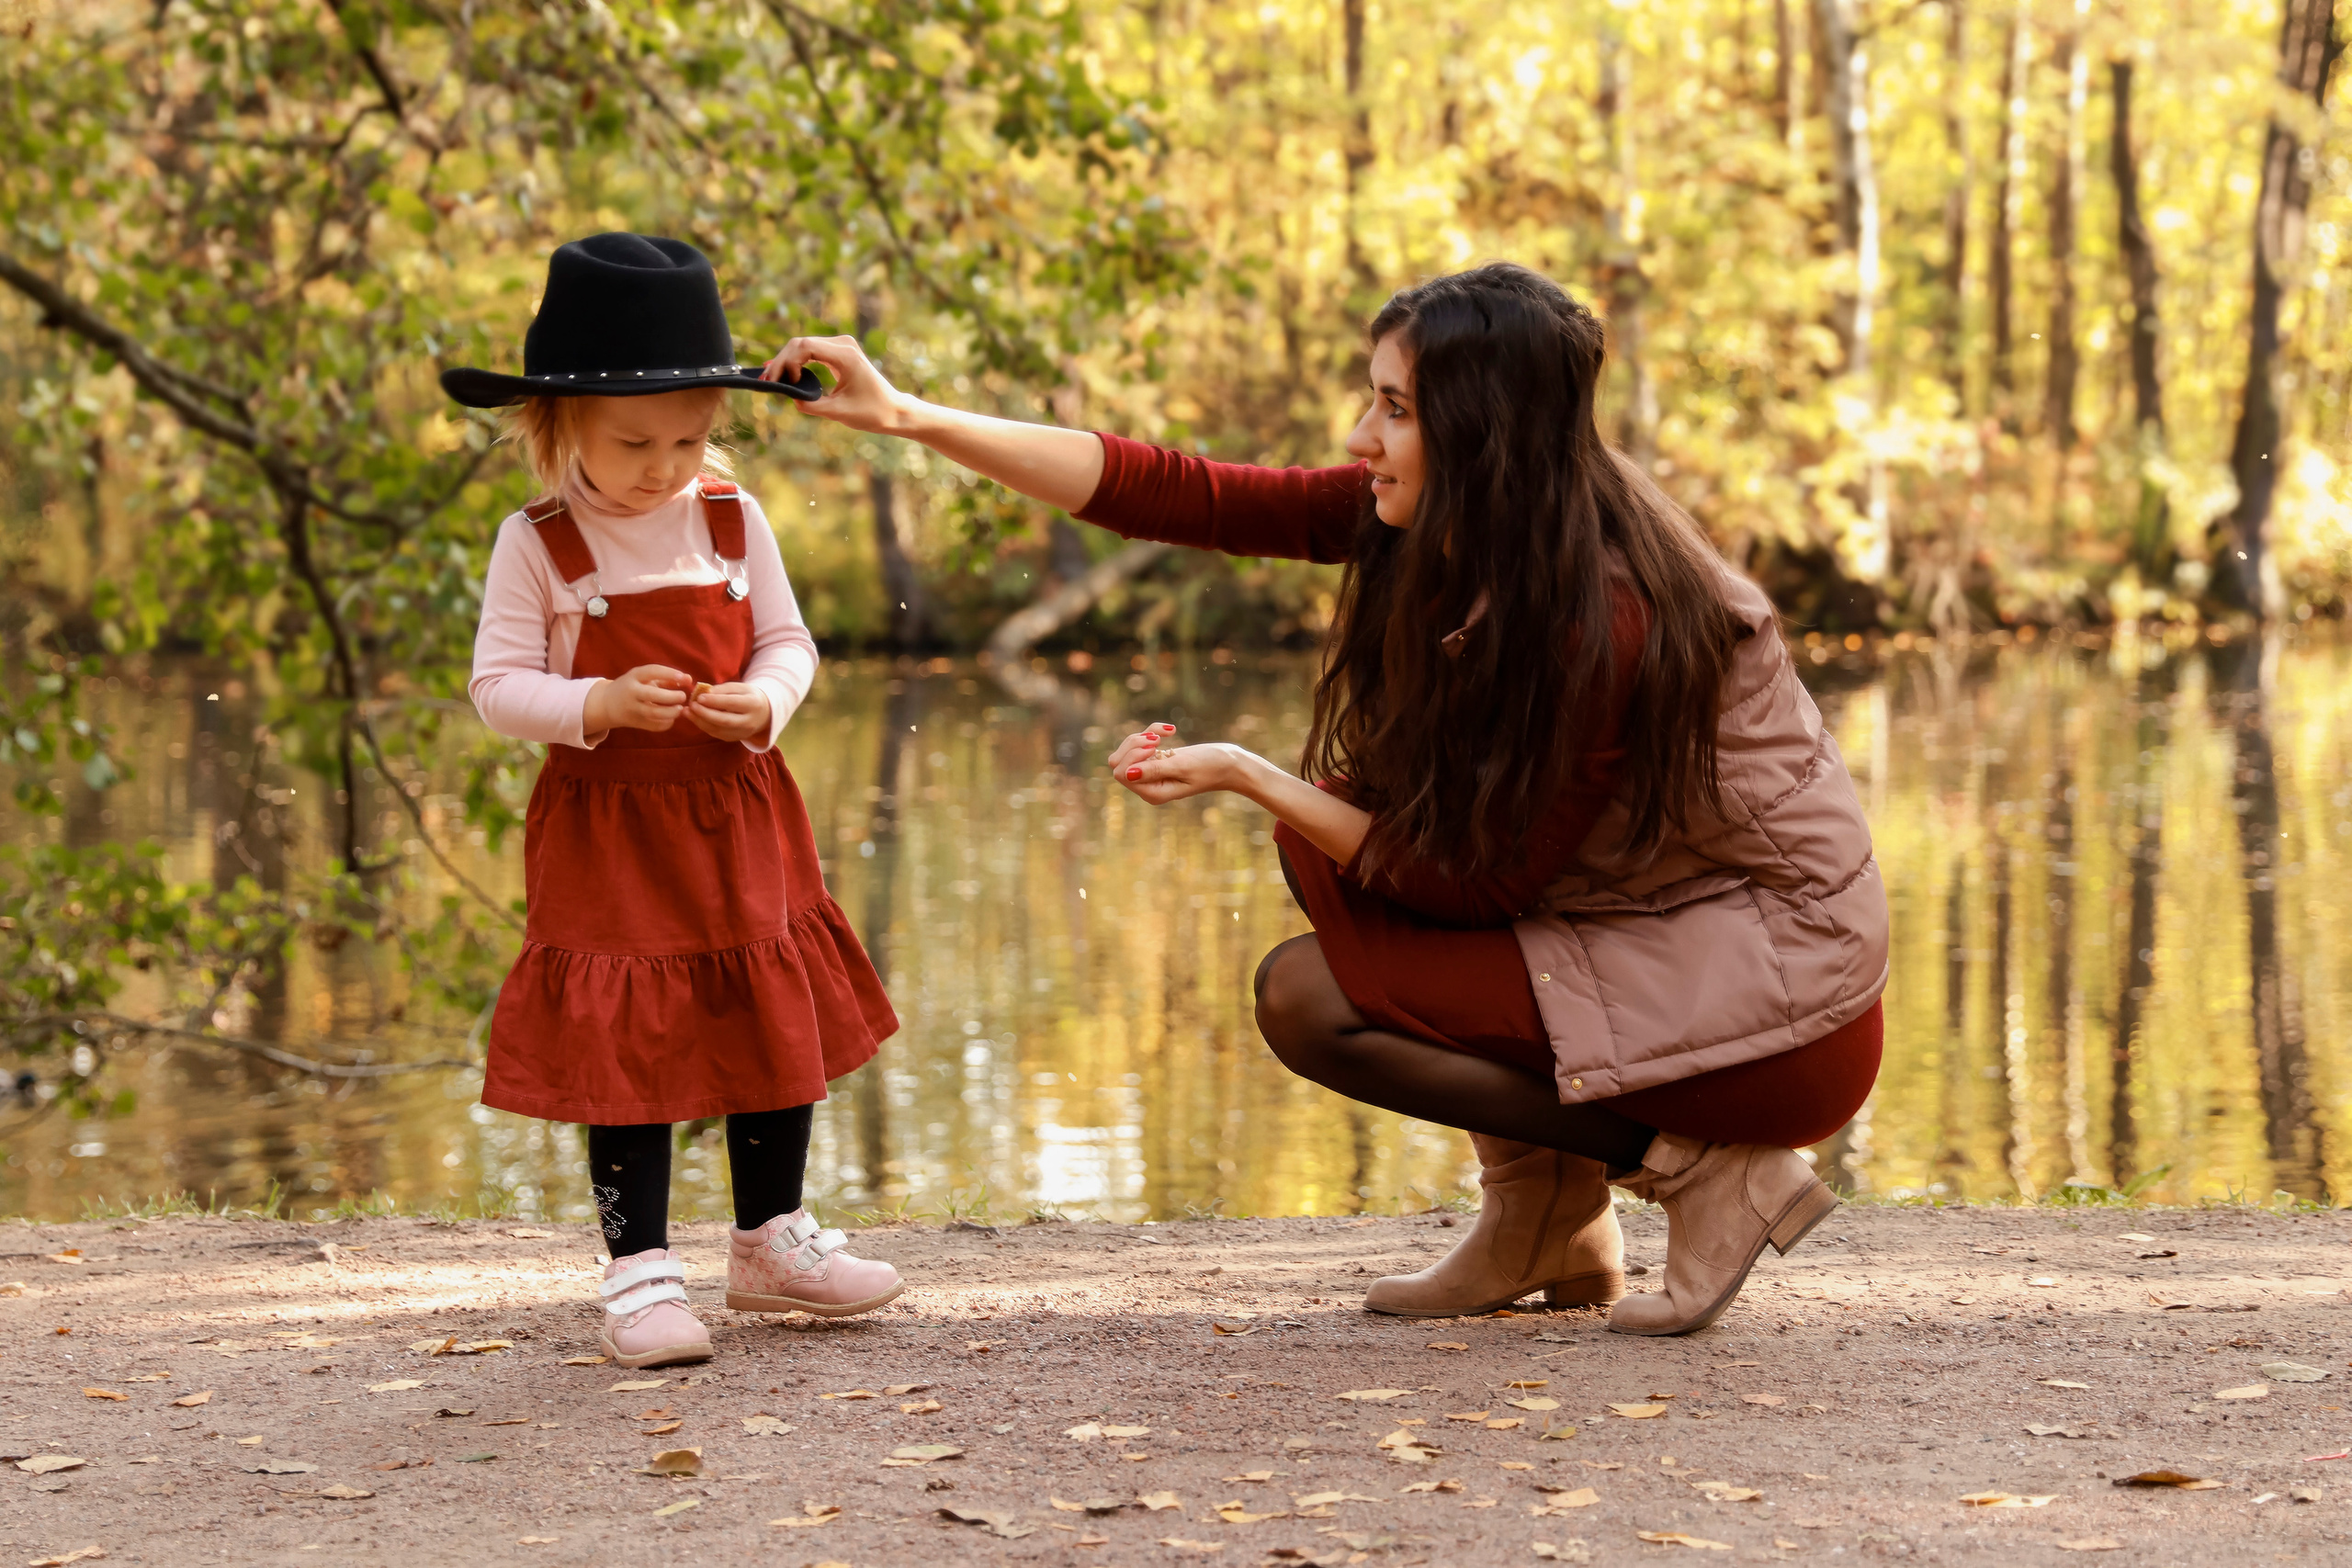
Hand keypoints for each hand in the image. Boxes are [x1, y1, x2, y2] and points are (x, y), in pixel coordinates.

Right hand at [583, 664, 690, 739]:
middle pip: (652, 694)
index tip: (685, 678)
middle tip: (683, 697)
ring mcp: (632, 709)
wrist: (607, 704)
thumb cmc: (633, 687)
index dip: (670, 674)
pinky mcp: (635, 723)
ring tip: (679, 709)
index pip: (652, 671)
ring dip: (671, 712)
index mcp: (634, 676)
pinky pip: (654, 725)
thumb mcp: (645, 678)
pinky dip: (666, 723)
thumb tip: (689, 679)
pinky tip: (671, 718)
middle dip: (672, 696)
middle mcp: (631, 692)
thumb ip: (667, 678)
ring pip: (654, 713)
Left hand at [685, 681, 772, 744]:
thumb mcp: (740, 687)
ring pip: (718, 730)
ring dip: (700, 721)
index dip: (714, 701)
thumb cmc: (748, 696)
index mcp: (753, 704)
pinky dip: (703, 726)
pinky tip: (694, 718)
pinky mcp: (734, 739)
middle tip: (691, 706)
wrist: (764, 713)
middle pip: (725, 720)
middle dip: (705, 713)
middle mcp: (749, 721)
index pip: (732, 703)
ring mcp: (742, 733)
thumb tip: (704, 693)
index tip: (699, 697)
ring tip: (687, 712)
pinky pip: (716, 734)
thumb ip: (723, 690)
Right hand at [760, 335, 907, 433]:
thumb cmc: (872, 413)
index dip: (786, 362)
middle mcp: (843, 344)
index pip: (805, 347)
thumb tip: (789, 397)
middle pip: (800, 344)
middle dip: (780, 362)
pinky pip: (811, 352)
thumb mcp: (839, 413)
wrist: (894, 411)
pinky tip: (781, 372)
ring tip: (769, 379)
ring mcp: (841, 346)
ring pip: (803, 346)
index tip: (777, 382)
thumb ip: (812, 405)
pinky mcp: (838, 353)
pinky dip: (795, 362)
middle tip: (765, 381)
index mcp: (846, 355)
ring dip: (785, 362)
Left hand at [1108, 723, 1251, 804]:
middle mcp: (1148, 785)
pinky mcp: (1157, 759)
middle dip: (1133, 744)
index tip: (1155, 746)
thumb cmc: (1211, 767)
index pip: (1121, 773)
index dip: (1132, 755)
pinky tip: (1171, 731)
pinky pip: (1141, 742)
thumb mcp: (1182, 766)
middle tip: (1156, 739)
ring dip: (1142, 736)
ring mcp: (1151, 772)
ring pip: (1127, 750)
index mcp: (1153, 793)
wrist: (1230, 763)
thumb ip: (1155, 770)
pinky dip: (1152, 731)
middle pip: (1118, 762)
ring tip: (1163, 734)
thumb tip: (1128, 774)